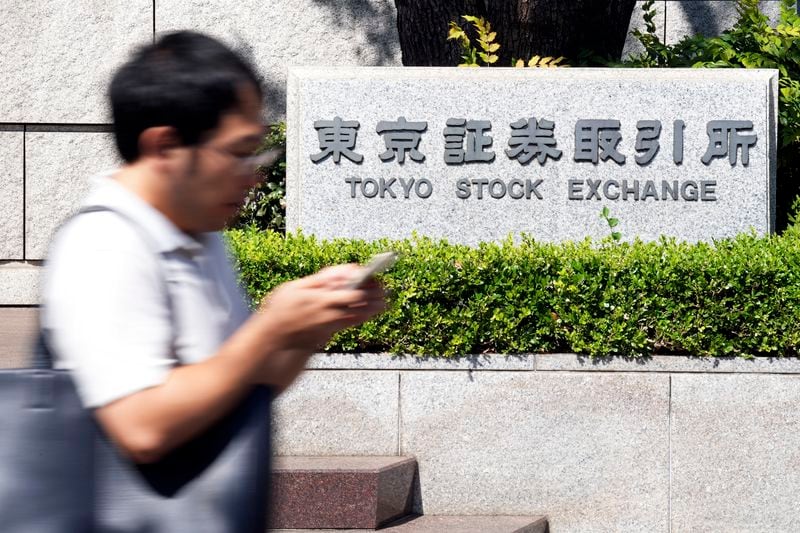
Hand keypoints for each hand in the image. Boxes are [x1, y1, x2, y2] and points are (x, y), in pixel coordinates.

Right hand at [257, 264, 386, 350]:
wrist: (272, 339)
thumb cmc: (281, 309)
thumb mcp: (295, 287)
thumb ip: (321, 279)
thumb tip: (343, 271)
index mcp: (322, 300)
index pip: (355, 293)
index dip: (368, 285)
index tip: (375, 277)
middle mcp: (330, 314)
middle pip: (362, 305)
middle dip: (376, 296)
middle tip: (385, 288)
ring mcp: (331, 326)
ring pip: (360, 316)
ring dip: (374, 307)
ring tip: (384, 300)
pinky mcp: (330, 333)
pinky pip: (352, 324)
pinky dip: (364, 316)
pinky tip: (371, 311)